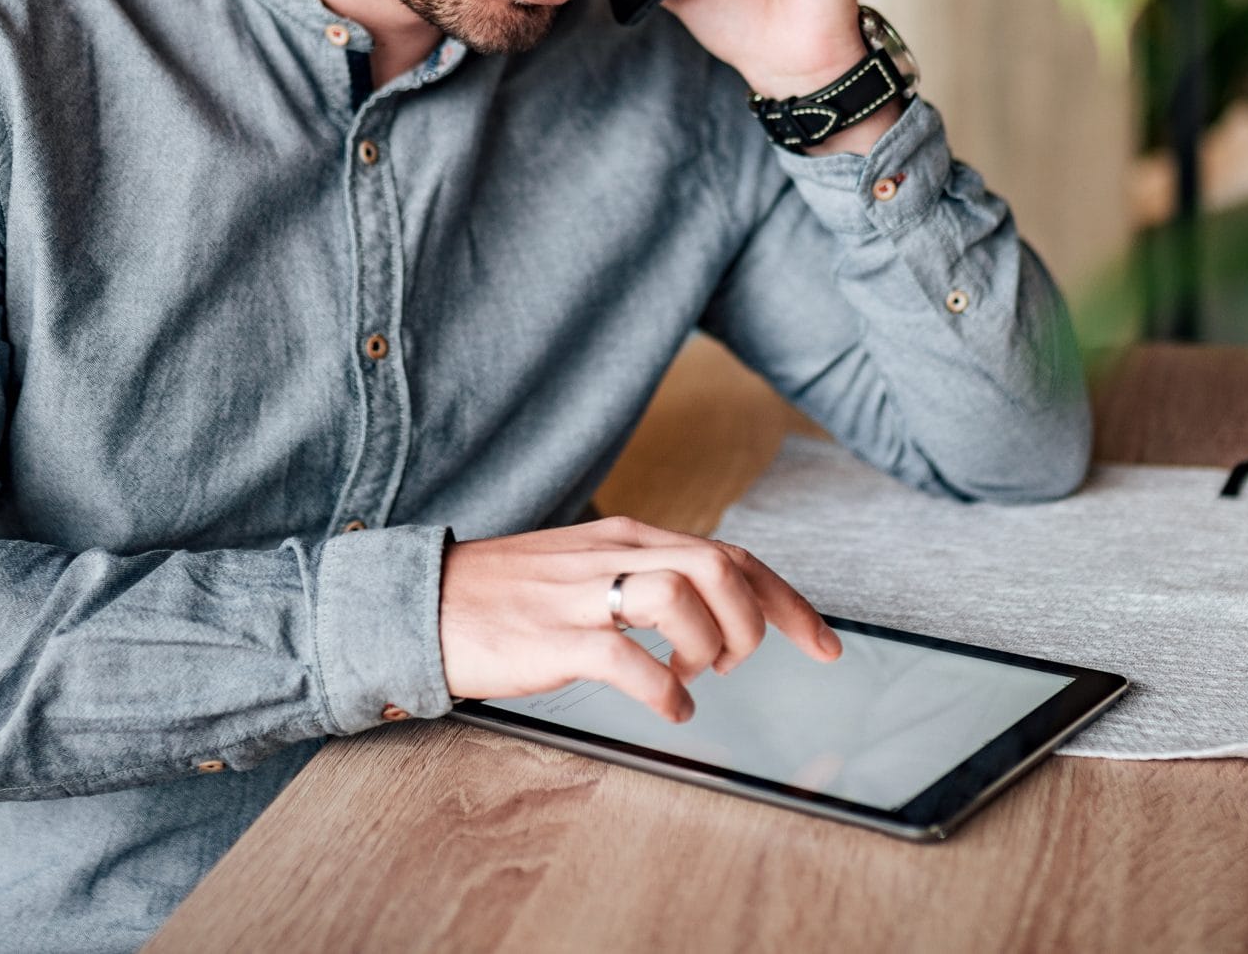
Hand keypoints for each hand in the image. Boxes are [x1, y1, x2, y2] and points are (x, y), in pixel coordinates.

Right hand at [438, 515, 842, 723]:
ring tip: (692, 678)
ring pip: (684, 597)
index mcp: (628, 538)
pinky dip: (666, 690)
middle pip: (722, 568)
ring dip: (709, 649)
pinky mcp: (555, 638)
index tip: (824, 645)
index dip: (789, 602)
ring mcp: (584, 594)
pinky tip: (670, 709)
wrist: (423, 601)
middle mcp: (614, 555)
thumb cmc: (506, 595)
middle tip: (737, 666)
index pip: (734, 556)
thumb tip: (708, 621)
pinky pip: (630, 659)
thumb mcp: (586, 570)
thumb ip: (645, 582)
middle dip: (755, 624)